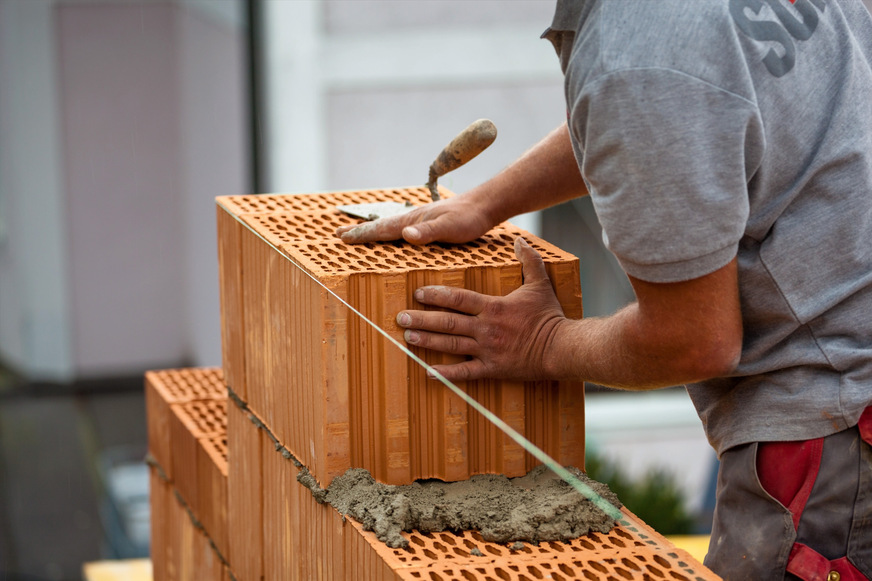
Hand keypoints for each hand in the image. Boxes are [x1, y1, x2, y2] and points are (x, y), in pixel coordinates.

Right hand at [336, 195, 493, 244]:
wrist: (485, 205)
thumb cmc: (469, 218)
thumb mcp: (451, 228)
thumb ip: (429, 232)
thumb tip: (405, 234)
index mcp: (413, 221)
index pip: (382, 229)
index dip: (362, 234)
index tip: (342, 237)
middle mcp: (413, 220)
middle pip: (381, 226)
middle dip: (359, 230)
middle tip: (338, 234)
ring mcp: (420, 221)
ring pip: (389, 227)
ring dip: (372, 231)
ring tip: (357, 233)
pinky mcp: (428, 225)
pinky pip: (401, 230)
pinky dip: (389, 233)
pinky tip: (392, 236)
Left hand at [395, 237, 566, 381]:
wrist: (562, 348)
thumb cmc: (550, 317)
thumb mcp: (540, 284)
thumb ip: (529, 261)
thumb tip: (520, 240)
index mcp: (493, 307)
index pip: (459, 299)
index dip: (436, 295)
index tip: (418, 293)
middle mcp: (486, 328)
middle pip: (448, 322)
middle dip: (422, 318)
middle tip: (401, 317)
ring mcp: (487, 350)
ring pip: (451, 345)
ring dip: (428, 341)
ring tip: (407, 337)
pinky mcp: (493, 369)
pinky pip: (466, 373)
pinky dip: (447, 374)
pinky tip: (428, 372)